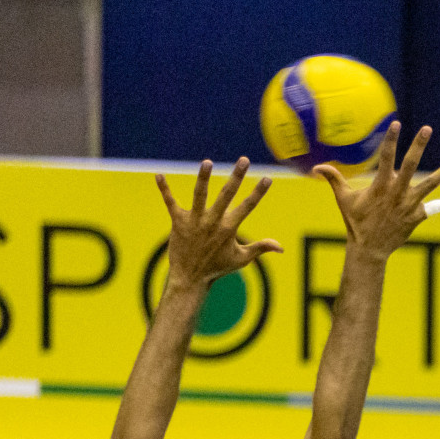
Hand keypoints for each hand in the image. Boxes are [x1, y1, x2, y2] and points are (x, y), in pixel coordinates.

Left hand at [155, 158, 280, 290]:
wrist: (190, 278)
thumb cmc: (217, 267)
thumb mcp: (242, 258)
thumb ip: (260, 248)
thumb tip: (280, 246)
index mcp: (229, 228)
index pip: (247, 206)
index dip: (258, 192)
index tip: (267, 178)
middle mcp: (213, 222)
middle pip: (227, 195)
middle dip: (237, 176)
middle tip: (244, 160)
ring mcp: (195, 221)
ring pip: (199, 195)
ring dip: (203, 178)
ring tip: (207, 162)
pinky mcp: (178, 222)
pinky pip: (170, 203)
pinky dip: (164, 190)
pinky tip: (158, 175)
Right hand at [315, 122, 439, 261]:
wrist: (370, 250)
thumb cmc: (356, 223)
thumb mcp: (343, 200)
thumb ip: (333, 179)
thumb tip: (316, 167)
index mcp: (381, 186)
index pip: (386, 157)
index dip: (391, 140)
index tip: (396, 123)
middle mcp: (398, 193)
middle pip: (411, 165)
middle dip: (418, 146)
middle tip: (427, 128)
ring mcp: (410, 204)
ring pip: (431, 184)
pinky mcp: (418, 216)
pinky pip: (436, 208)